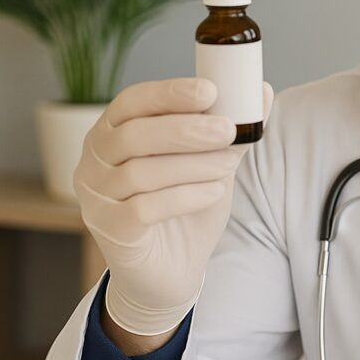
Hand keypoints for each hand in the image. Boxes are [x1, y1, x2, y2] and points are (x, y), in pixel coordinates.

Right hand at [74, 76, 274, 335]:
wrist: (172, 269)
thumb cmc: (186, 205)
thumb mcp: (211, 162)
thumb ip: (230, 131)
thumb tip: (265, 92)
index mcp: (114, 132)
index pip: (132, 101)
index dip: (169, 93)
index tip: (210, 90)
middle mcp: (94, 161)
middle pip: (134, 134)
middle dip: (186, 129)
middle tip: (227, 129)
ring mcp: (96, 197)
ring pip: (141, 172)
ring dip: (193, 165)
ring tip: (229, 165)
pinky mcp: (109, 230)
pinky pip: (144, 208)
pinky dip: (185, 197)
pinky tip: (214, 193)